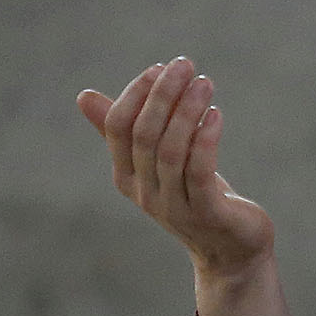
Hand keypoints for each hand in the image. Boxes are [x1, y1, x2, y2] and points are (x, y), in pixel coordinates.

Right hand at [76, 57, 273, 288]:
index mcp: (127, 176)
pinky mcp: (206, 213)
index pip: (119, 128)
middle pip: (145, 135)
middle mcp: (145, 192)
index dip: (136, 94)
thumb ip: (127, 132)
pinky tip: (216, 115)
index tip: (160, 68)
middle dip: (163, 94)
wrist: (231, 250)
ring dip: (188, 110)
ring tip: (204, 82)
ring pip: (171, 150)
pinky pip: (199, 171)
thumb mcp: (160, 162)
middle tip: (185, 65)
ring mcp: (174, 206)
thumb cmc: (196, 196)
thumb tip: (83, 96)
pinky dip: (205, 139)